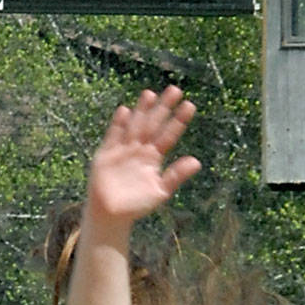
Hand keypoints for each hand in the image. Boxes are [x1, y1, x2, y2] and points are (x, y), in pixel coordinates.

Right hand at [87, 86, 200, 224]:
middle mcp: (140, 150)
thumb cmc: (137, 205)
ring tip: (150, 94)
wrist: (111, 215)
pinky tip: (125, 111)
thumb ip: (176, 175)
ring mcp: (123, 149)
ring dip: (142, 111)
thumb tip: (197, 162)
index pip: (168, 135)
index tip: (189, 105)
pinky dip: (118, 125)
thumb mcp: (160, 191)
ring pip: (135, 125)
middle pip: (153, 125)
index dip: (178, 121)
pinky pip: (114, 136)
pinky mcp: (107, 154)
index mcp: (154, 158)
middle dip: (163, 108)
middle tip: (175, 90)